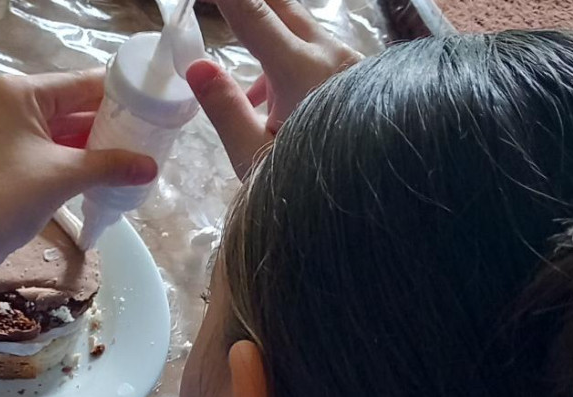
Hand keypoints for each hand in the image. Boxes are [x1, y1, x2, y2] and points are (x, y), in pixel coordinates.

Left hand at [0, 72, 157, 268]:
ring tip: (128, 150)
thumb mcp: (64, 177)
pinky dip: (68, 152)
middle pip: (68, 103)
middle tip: (143, 133)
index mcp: (18, 91)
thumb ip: (111, 166)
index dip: (117, 96)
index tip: (149, 106)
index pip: (79, 84)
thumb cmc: (9, 196)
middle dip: (104, 121)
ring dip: (88, 139)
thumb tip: (150, 168)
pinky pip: (42, 142)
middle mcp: (5, 99)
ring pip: (56, 125)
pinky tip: (99, 163)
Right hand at [187, 0, 359, 176]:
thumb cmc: (311, 186)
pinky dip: (288, 62)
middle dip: (250, 2)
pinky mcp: (357, 76)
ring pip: (300, 30)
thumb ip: (226, 110)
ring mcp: (349, 62)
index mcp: (301, 71)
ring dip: (267, 37)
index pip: (252, 14)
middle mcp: (330, 54)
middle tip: (218, 8)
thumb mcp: (256, 157)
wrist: (374, 201)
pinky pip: (317, 53)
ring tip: (247, 89)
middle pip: (282, 5)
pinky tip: (271, 102)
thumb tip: (198, 67)